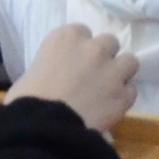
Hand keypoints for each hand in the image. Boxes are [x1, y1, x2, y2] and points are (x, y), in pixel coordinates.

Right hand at [13, 26, 136, 134]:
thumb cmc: (27, 99)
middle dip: (104, 56)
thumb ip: (52, 66)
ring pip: (130, 61)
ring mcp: (112, 70)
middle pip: (110, 42)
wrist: (45, 126)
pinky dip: (123, 98)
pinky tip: (111, 108)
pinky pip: (131, 91)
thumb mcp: (32, 72)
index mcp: (66, 37)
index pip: (82, 31)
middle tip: (93, 74)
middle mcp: (93, 48)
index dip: (79, 49)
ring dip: (121, 72)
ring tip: (109, 88)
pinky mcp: (123, 95)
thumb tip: (54, 79)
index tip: (74, 62)